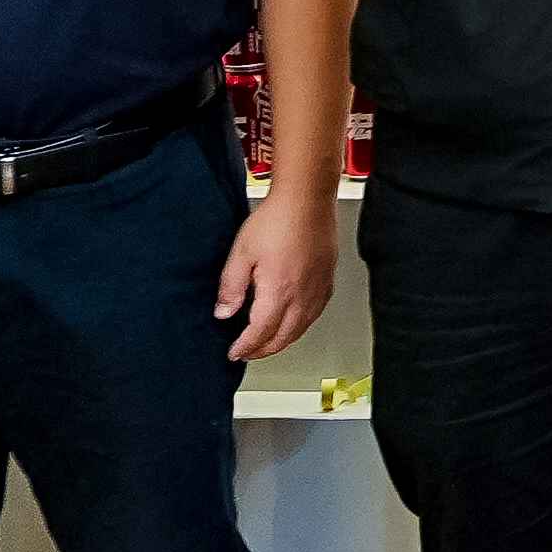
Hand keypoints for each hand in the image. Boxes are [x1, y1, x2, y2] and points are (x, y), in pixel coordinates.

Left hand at [216, 190, 337, 367]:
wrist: (307, 199)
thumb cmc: (277, 219)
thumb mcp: (241, 253)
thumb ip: (231, 287)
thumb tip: (224, 312)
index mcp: (279, 292)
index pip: (260, 333)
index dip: (245, 347)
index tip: (234, 352)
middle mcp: (302, 296)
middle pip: (283, 338)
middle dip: (263, 350)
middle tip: (248, 353)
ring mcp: (318, 290)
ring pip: (301, 329)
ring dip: (282, 341)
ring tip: (267, 342)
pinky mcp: (327, 281)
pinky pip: (315, 315)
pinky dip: (300, 327)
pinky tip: (293, 322)